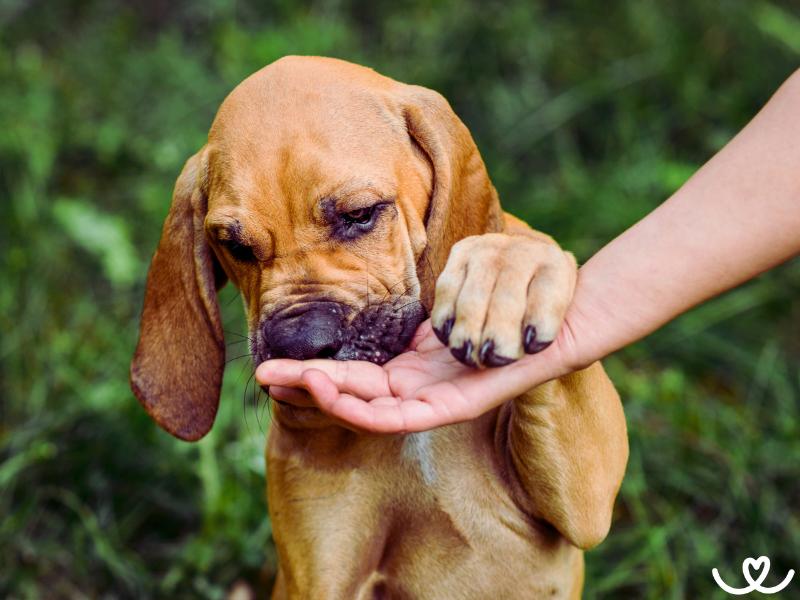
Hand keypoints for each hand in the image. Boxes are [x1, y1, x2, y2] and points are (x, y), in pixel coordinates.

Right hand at [256, 319, 570, 432]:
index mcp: (413, 371)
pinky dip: (361, 408)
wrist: (555, 315)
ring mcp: (434, 402)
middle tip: (261, 375)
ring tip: (285, 379)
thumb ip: (409, 321)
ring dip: (325, 397)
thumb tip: (366, 299)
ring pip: (368, 410)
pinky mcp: (453, 408)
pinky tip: (328, 392)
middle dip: (306, 387)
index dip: (315, 371)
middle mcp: (419, 391)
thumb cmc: (502, 309)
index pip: (354, 377)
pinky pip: (400, 416)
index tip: (277, 362)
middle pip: (353, 396)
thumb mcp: (445, 312)